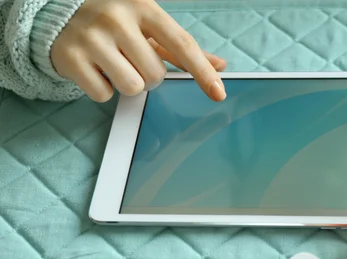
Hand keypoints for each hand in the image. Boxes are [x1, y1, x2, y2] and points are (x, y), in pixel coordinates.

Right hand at [51, 0, 226, 102]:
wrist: (58, 15)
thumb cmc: (115, 23)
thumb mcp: (148, 27)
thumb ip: (181, 48)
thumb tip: (220, 65)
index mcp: (142, 6)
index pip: (181, 44)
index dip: (202, 71)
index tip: (219, 93)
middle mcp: (116, 18)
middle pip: (155, 75)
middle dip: (148, 75)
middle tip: (131, 59)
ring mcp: (91, 37)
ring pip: (132, 87)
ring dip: (128, 84)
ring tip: (114, 64)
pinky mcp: (71, 57)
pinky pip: (105, 95)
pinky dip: (103, 89)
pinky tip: (94, 69)